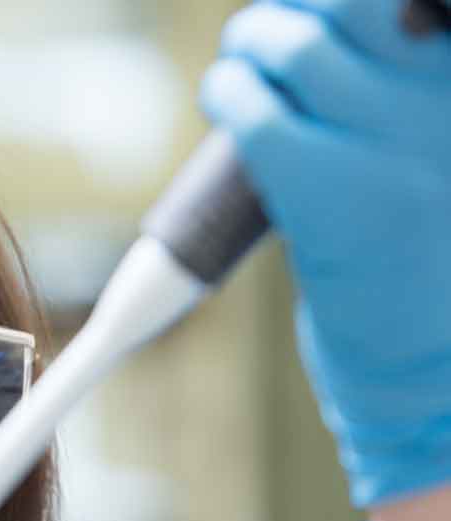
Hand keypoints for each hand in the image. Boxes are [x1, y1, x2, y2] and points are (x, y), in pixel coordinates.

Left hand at [200, 0, 450, 506]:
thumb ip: (387, 82)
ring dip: (252, 38)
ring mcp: (397, 149)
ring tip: (241, 59)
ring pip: (301, 46)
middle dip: (296, 6)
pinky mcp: (338, 195)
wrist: (422, 353)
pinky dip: (228, 92)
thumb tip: (307, 17)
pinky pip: (261, 116)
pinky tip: (223, 95)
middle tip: (268, 29)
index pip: (402, 3)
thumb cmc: (412, 243)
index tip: (315, 7)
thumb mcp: (420, 145)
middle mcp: (444, 105)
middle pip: (352, 6)